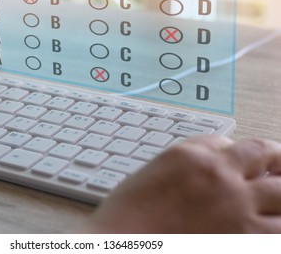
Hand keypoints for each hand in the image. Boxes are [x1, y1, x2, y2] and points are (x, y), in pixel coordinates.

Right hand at [82, 136, 280, 232]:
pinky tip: (268, 225)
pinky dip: (275, 226)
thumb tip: (222, 153)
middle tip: (279, 173)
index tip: (264, 160)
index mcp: (194, 155)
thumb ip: (194, 155)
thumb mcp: (159, 169)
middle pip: (271, 158)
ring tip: (276, 202)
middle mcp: (219, 175)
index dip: (258, 152)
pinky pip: (276, 232)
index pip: (238, 143)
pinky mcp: (241, 241)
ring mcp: (235, 209)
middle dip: (279, 164)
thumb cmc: (131, 212)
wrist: (121, 244)